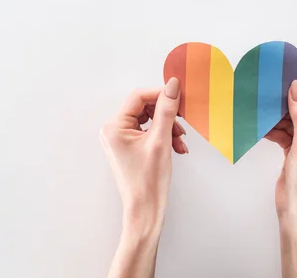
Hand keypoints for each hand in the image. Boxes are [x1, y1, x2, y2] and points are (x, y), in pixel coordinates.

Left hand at [100, 78, 186, 277]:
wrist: (146, 210)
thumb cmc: (148, 181)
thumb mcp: (160, 140)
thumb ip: (166, 110)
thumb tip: (172, 85)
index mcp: (114, 126)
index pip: (138, 97)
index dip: (160, 94)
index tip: (179, 95)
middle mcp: (113, 130)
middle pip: (144, 107)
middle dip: (166, 114)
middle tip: (183, 121)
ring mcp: (121, 139)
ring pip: (149, 120)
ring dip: (168, 126)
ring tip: (181, 140)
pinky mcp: (129, 146)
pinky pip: (148, 131)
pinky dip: (164, 135)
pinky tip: (177, 146)